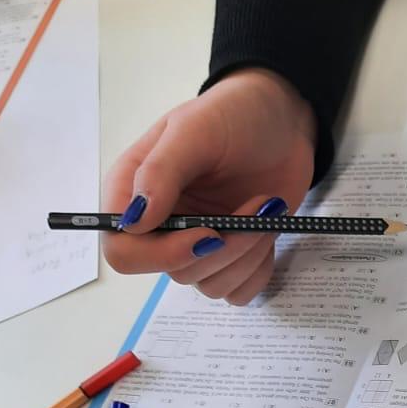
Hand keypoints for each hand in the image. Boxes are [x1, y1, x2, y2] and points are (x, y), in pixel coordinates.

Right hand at [102, 68, 316, 304]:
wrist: (282, 122)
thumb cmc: (234, 116)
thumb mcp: (194, 131)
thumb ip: (161, 172)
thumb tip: (134, 221)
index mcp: (134, 193)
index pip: (123, 250)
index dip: (162, 253)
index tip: (208, 231)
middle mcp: (161, 226)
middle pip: (176, 271)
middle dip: (225, 247)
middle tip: (258, 208)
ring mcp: (196, 243)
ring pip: (211, 285)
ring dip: (248, 254)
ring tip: (266, 209)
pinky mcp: (231, 257)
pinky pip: (238, 292)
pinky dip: (258, 269)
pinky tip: (267, 233)